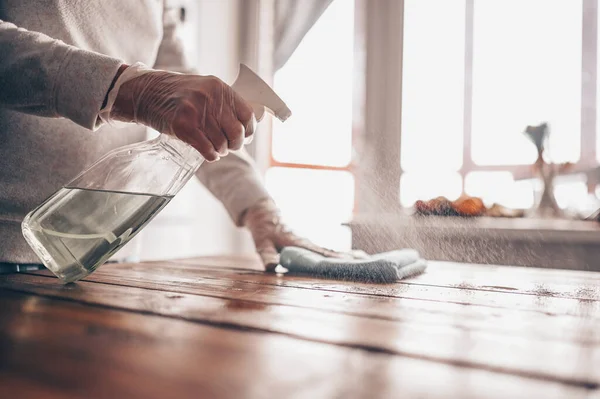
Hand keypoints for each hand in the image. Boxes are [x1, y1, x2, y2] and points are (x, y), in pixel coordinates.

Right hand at [110, 65, 255, 161]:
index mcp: (220, 88)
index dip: (248, 130)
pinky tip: (208, 154)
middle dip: (234, 144)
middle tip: (228, 147)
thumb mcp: (205, 89)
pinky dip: (210, 155)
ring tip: (215, 149)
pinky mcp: (184, 126)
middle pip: (236, 132)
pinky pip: (207, 149)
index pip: (247, 114)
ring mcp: (197, 111)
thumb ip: (223, 103)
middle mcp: (211, 98)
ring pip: (221, 143)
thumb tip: (245, 127)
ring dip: (220, 151)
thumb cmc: (178, 94)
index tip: (244, 137)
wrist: (146, 92)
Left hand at [242, 199, 366, 270]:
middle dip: (350, 258)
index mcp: (301, 244)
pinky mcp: (310, 246)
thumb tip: (272, 267)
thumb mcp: (261, 243)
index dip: (336, 260)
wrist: (265, 215)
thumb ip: (267, 255)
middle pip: (333, 253)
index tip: (351, 264)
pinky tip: (352, 259)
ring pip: (333, 252)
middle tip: (369, 263)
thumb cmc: (263, 230)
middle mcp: (309, 244)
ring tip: (367, 261)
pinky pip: (328, 252)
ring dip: (349, 257)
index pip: (321, 254)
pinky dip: (341, 256)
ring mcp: (311, 244)